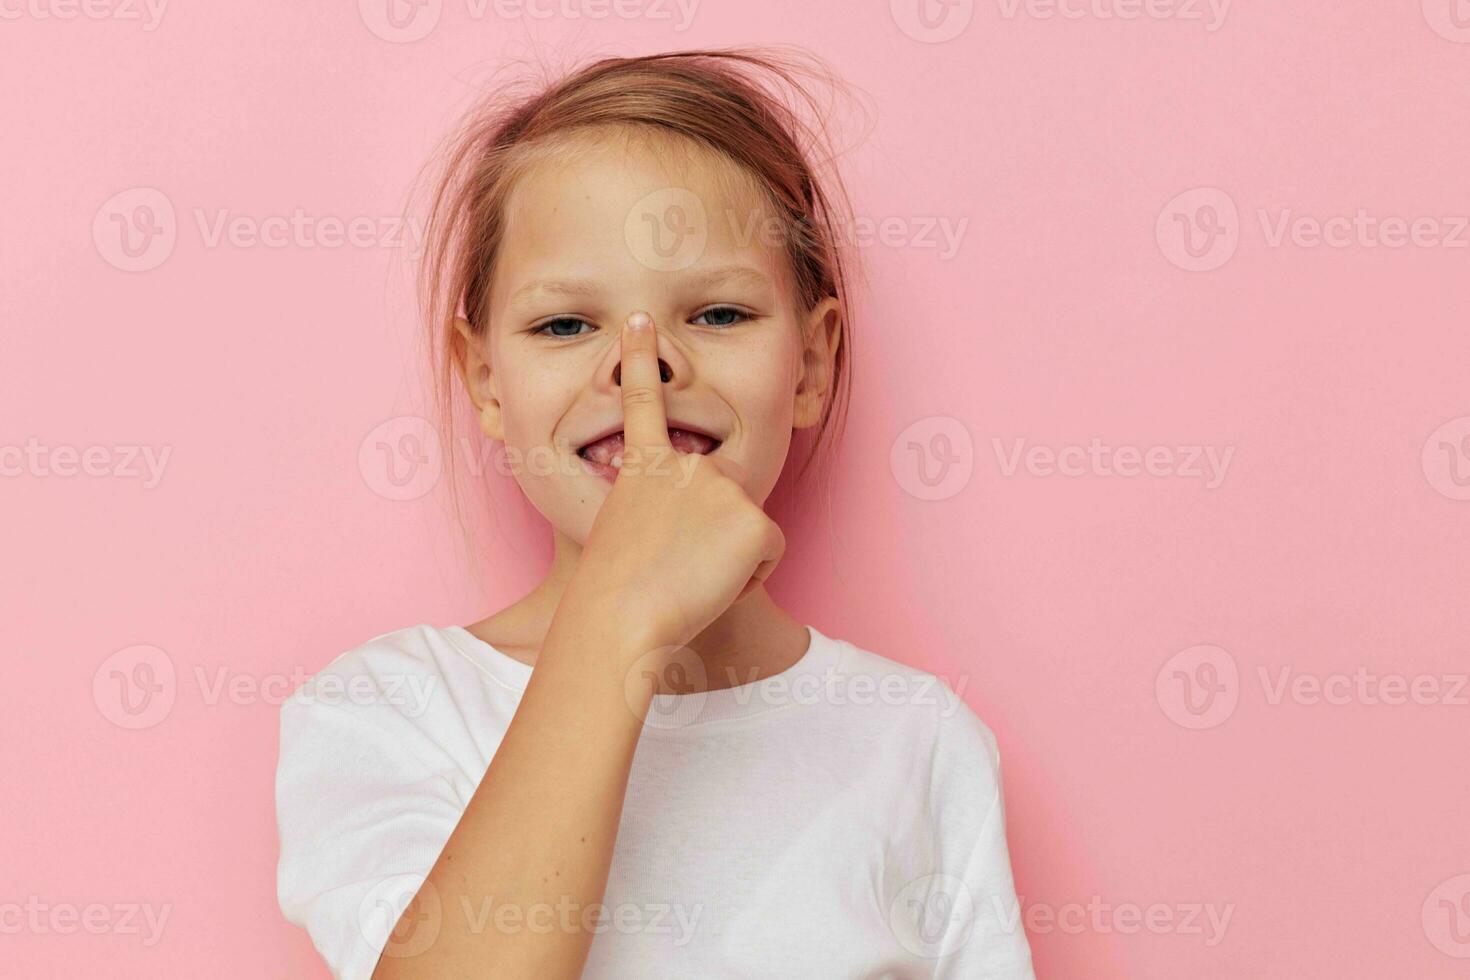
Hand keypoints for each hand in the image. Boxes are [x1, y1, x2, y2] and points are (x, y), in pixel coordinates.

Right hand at [560, 310, 785, 656]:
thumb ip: (658, 509)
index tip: (639, 321)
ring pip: (749, 529)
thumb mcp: (626, 532)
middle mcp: (688, 464)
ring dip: (729, 559)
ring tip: (687, 578)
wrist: (621, 616)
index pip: (643, 402)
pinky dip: (747, 578)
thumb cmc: (613, 593)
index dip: (640, 358)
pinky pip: (768, 555)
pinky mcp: (754, 521)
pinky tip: (710, 585)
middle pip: (727, 496)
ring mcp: (724, 488)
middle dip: (715, 533)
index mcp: (646, 464)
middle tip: (675, 565)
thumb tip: (685, 523)